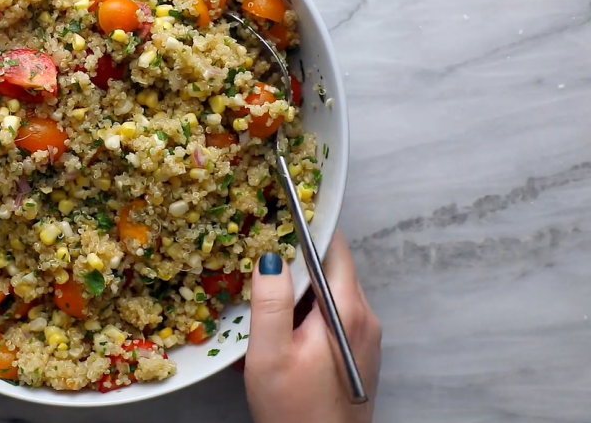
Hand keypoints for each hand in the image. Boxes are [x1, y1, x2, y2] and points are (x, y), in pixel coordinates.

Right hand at [243, 232, 381, 422]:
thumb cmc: (295, 412)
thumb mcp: (269, 355)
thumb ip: (270, 302)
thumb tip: (271, 255)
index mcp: (347, 310)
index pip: (333, 247)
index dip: (305, 227)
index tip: (276, 216)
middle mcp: (364, 317)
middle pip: (331, 268)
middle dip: (294, 260)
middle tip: (256, 258)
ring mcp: (364, 336)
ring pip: (328, 292)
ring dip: (296, 290)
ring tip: (260, 302)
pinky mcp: (357, 352)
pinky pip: (330, 315)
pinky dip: (304, 314)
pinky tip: (277, 334)